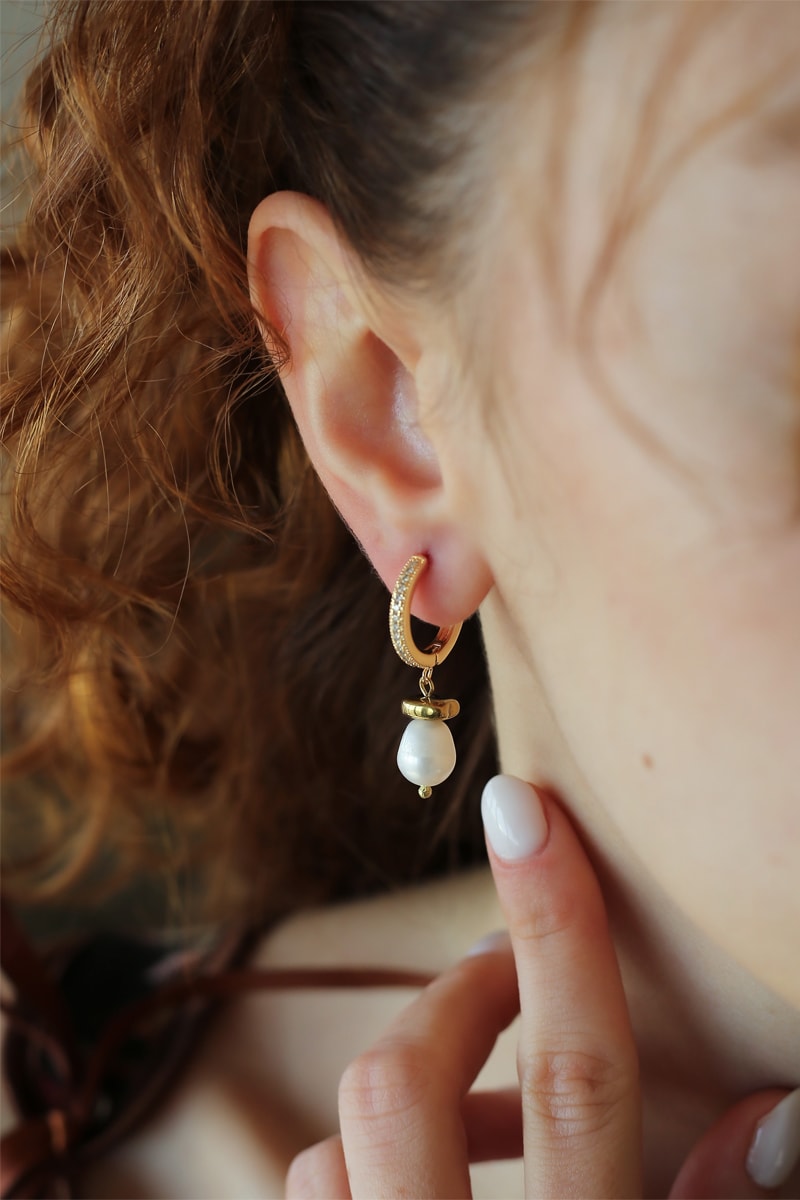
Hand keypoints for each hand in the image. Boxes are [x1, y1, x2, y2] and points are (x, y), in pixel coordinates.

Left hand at [286, 775, 798, 1197]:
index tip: (523, 806)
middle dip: (452, 1001)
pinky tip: (410, 1167)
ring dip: (406, 1083)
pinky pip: (309, 1186)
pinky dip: (354, 1155)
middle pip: (409, 1087)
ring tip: (467, 1086)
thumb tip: (767, 1118)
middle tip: (501, 973)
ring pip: (336, 1136)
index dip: (557, 933)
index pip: (577, 1076)